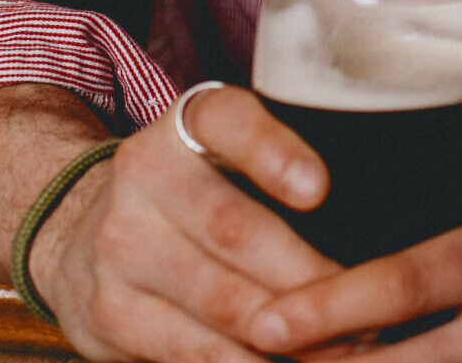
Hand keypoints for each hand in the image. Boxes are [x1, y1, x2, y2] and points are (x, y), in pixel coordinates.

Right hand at [28, 85, 340, 362]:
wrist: (83, 229)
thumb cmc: (193, 186)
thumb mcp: (227, 144)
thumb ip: (284, 156)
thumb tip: (377, 201)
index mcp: (187, 121)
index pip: (230, 122)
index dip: (273, 154)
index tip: (320, 189)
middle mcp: (146, 174)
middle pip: (236, 230)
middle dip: (307, 276)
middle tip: (370, 306)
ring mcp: (120, 246)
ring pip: (220, 300)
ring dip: (287, 333)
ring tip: (346, 347)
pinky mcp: (109, 314)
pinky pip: (189, 350)